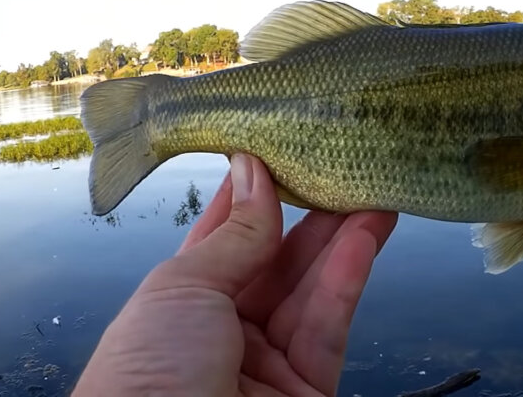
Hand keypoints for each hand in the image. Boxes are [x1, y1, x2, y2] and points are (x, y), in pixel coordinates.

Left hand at [73, 153, 397, 395]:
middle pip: (278, 262)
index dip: (253, 194)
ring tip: (375, 191)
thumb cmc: (147, 374)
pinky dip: (349, 277)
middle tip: (344, 167)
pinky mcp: (310, 388)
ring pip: (312, 289)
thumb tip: (255, 171)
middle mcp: (225, 331)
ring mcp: (269, 362)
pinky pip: (331, 324)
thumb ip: (234, 235)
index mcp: (179, 306)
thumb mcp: (182, 289)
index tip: (281, 150)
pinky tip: (367, 236)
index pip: (224, 238)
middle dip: (311, 214)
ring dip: (343, 239)